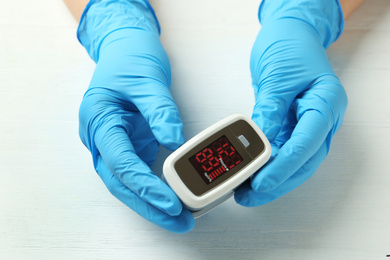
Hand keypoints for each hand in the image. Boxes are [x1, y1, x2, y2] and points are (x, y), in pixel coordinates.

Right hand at [77, 1, 193, 232]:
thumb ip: (160, 112)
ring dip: (151, 201)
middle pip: (121, 182)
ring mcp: (114, 141)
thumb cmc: (129, 58)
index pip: (121, 162)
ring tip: (178, 215)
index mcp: (99, 120)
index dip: (145, 186)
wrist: (124, 46)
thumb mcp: (146, 80)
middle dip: (148, 205)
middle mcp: (102, 136)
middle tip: (177, 220)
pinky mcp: (129, 142)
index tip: (169, 201)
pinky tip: (171, 196)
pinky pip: (139, 170)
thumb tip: (175, 142)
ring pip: (128, 181)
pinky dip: (154, 186)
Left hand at [235, 1, 346, 205]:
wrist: (290, 32)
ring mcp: (306, 124)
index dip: (284, 167)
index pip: (306, 143)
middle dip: (277, 181)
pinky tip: (251, 173)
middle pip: (303, 161)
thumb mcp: (278, 77)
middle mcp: (320, 119)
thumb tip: (258, 142)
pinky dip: (266, 162)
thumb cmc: (291, 46)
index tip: (261, 181)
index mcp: (326, 104)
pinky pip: (280, 149)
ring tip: (245, 190)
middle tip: (250, 194)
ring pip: (292, 160)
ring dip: (271, 177)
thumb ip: (269, 111)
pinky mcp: (291, 124)